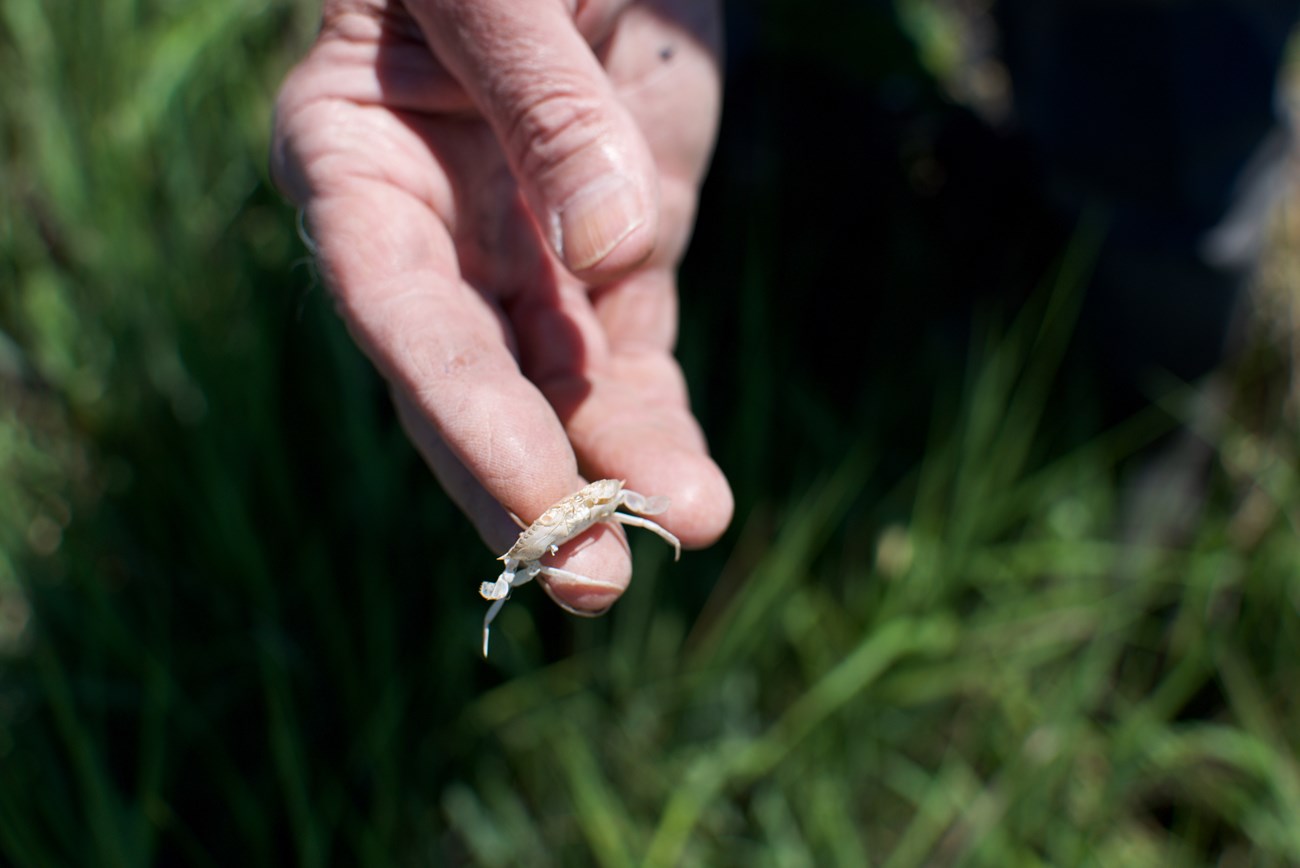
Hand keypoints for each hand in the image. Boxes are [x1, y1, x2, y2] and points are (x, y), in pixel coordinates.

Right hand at [272, 0, 732, 614]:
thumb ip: (542, 105)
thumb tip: (609, 253)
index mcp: (353, 159)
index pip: (400, 311)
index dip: (462, 411)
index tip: (539, 499)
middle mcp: (429, 235)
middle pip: (466, 384)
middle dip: (526, 485)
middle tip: (589, 581)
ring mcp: (525, 260)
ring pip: (560, 394)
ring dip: (613, 472)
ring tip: (684, 524)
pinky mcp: (613, 267)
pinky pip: (628, 366)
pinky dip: (658, 430)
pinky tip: (691, 499)